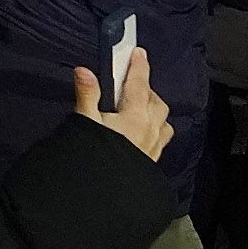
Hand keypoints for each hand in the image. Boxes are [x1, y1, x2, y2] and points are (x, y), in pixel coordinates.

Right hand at [72, 47, 173, 162]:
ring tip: (141, 107)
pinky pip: (162, 138)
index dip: (138, 67)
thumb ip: (87, 95)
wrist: (107, 196)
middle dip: (146, 88)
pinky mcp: (152, 162)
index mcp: (135, 115)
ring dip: (154, 109)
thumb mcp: (85, 122)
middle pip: (155, 101)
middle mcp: (150, 129)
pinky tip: (145, 133)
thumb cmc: (95, 154)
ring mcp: (154, 147)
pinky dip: (156, 128)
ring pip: (163, 121)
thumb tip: (84, 69)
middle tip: (131, 83)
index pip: (138, 85)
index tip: (139, 52)